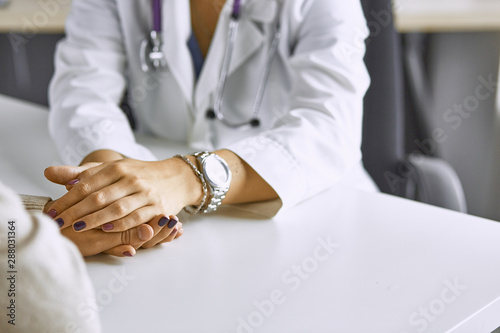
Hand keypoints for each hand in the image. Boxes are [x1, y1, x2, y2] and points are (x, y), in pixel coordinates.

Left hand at [44, 162, 184, 255]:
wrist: (177, 177)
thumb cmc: (139, 174)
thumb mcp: (112, 168)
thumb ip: (82, 173)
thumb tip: (49, 173)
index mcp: (117, 168)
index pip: (87, 184)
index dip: (67, 198)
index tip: (52, 211)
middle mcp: (131, 179)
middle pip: (99, 196)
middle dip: (76, 211)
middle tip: (59, 223)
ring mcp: (146, 193)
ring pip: (117, 208)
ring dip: (96, 219)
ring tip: (78, 227)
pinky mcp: (158, 207)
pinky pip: (136, 217)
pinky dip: (121, 224)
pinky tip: (106, 229)